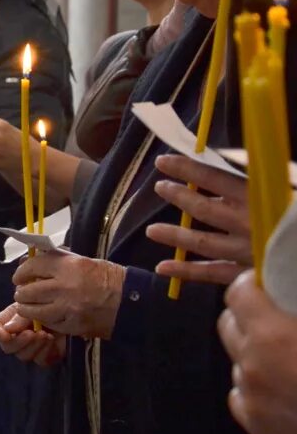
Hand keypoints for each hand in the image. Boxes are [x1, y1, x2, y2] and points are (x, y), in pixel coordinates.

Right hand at [0, 303, 64, 366]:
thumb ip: (19, 318)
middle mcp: (16, 337)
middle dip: (19, 342)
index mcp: (8, 322)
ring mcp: (30, 348)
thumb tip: (7, 330)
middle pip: (8, 347)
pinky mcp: (45, 355)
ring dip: (34, 346)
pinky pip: (41, 360)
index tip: (5, 335)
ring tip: (45, 334)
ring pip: (24, 356)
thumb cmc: (45, 302)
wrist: (65, 308)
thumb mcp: (31, 305)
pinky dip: (46, 351)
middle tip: (31, 333)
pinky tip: (52, 340)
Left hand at [13, 251, 125, 339]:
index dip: (21, 272)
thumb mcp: (80, 260)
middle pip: (26, 292)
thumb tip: (29, 259)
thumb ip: (54, 260)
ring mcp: (67, 308)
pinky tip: (46, 314)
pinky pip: (47, 323)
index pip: (31, 267)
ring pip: (31, 311)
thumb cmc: (104, 276)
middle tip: (23, 292)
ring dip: (26, 308)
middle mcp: (64, 287)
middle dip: (21, 292)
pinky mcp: (71, 325)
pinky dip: (43, 319)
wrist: (129, 300)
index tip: (19, 276)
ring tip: (29, 305)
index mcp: (67, 266)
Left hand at [146, 154, 251, 285]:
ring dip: (175, 235)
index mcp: (261, 196)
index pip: (215, 178)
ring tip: (152, 230)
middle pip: (203, 209)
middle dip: (179, 196)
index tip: (163, 162)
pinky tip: (163, 268)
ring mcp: (246, 251)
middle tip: (158, 188)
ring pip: (201, 243)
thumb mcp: (292, 181)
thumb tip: (232, 158)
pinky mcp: (248, 274)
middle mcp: (249, 223)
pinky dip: (186, 272)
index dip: (187, 169)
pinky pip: (212, 274)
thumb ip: (261, 172)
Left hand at [220, 271, 296, 433]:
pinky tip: (282, 391)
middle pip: (228, 326)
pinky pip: (242, 397)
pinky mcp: (255, 426)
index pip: (237, 294)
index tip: (265, 287)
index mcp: (271, 335)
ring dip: (254, 356)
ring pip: (237, 363)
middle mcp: (251, 365)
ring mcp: (250, 398)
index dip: (251, 287)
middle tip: (273, 319)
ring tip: (285, 360)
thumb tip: (292, 311)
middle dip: (246, 317)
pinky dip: (256, 390)